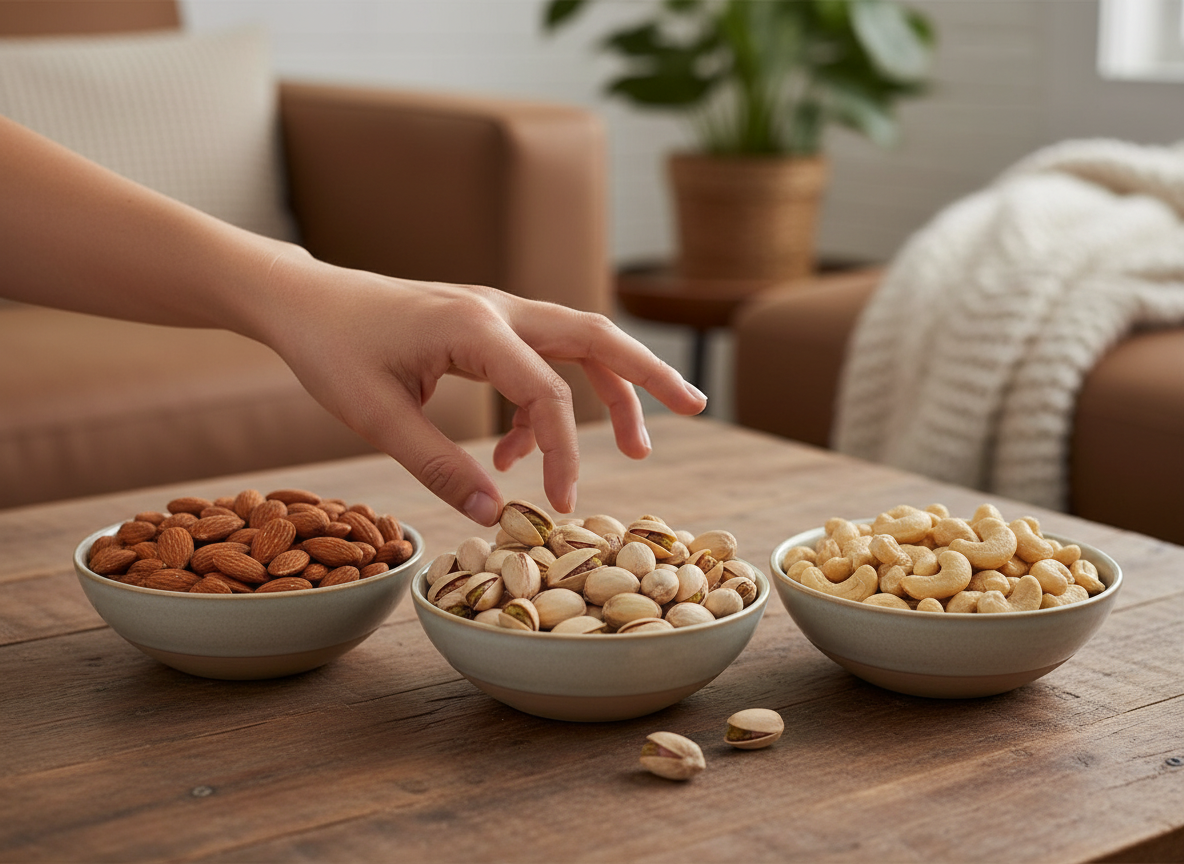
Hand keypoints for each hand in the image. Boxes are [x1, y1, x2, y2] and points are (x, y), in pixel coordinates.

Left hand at [259, 250, 706, 524]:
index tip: (563, 507)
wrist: (303, 301)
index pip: (549, 390)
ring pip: (577, 342)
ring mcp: (495, 311)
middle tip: (694, 408)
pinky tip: (519, 451)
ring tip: (636, 445)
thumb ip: (439, 467)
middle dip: (648, 375)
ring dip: (612, 388)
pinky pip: (540, 358)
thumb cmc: (332, 352)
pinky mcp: (485, 324)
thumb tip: (499, 514)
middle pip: (595, 336)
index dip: (566, 452)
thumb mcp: (378, 417)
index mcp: (475, 326)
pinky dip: (548, 402)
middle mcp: (498, 309)